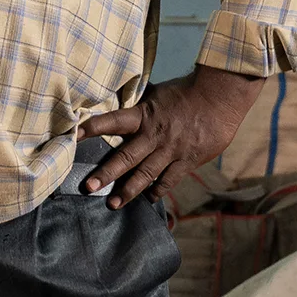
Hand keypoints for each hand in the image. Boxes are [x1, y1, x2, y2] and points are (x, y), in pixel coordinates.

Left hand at [77, 65, 261, 207]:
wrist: (221, 97)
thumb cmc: (188, 92)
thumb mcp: (159, 94)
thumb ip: (140, 107)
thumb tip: (120, 106)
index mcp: (145, 115)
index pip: (114, 121)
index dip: (94, 127)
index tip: (74, 135)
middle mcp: (155, 135)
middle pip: (126, 157)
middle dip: (106, 173)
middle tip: (88, 187)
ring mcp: (172, 150)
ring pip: (146, 174)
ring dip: (128, 190)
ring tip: (113, 204)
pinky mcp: (188, 160)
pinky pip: (169, 180)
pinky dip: (158, 190)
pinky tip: (149, 198)